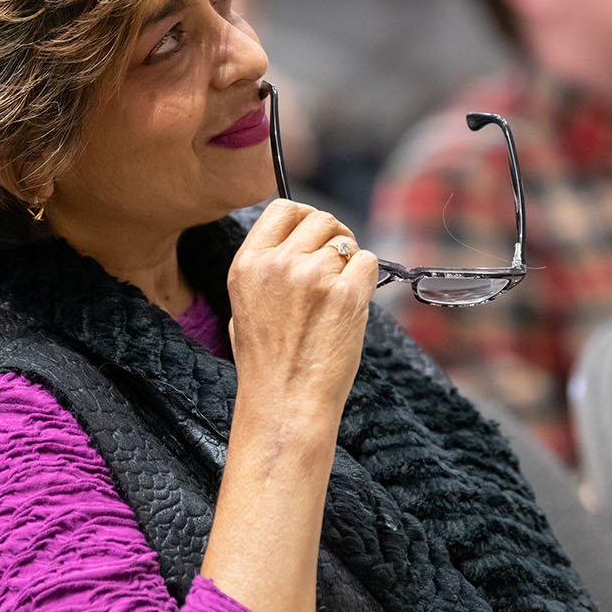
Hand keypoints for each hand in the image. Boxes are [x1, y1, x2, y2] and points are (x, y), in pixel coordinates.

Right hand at [227, 199, 378, 428]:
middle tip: (335, 267)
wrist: (285, 403)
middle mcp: (278, 263)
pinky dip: (367, 279)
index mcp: (247, 263)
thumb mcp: (243, 305)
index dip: (305, 217)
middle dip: (333, 237)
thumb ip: (267, 268)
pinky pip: (369, 262)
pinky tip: (352, 304)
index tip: (314, 235)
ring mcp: (312, 277)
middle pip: (320, 219)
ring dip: (350, 262)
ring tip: (339, 296)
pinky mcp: (345, 295)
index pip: (283, 208)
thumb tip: (298, 241)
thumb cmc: (267, 362)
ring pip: (347, 242)